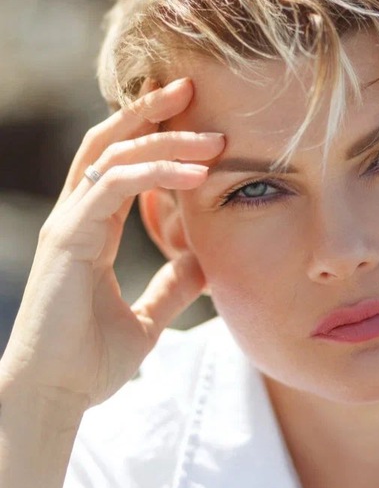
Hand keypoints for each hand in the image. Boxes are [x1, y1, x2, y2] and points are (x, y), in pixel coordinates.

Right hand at [0, 78, 222, 409]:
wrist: (56, 398)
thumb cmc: (91, 360)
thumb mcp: (148, 316)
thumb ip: (171, 286)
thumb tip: (202, 264)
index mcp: (92, 228)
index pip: (120, 163)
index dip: (151, 134)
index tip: (191, 115)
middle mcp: (77, 216)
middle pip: (110, 143)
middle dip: (149, 111)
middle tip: (192, 88)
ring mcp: (68, 223)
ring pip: (113, 156)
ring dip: (164, 139)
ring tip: (213, 136)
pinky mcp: (67, 238)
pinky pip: (113, 187)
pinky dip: (155, 174)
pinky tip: (195, 174)